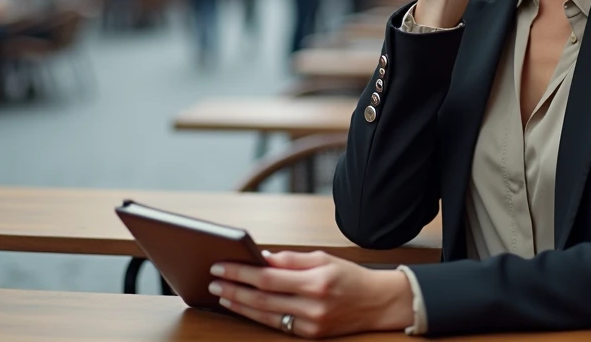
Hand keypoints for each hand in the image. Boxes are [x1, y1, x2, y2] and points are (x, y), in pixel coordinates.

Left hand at [209, 251, 413, 337]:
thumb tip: (262, 258)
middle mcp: (313, 305)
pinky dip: (257, 316)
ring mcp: (311, 324)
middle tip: (213, 279)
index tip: (221, 265)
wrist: (377, 303)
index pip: (268, 278)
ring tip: (222, 293)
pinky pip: (277, 325)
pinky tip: (243, 306)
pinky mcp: (310, 336)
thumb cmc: (349, 276)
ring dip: (240, 304)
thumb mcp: (323, 258)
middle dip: (233, 288)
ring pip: (265, 315)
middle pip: (262, 299)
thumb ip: (291, 259)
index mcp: (316, 281)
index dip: (241, 272)